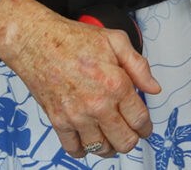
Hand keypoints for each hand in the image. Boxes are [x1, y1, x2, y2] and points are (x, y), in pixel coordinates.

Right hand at [0, 0, 158, 157]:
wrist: (36, 42)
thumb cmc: (73, 39)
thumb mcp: (116, 41)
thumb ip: (139, 66)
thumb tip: (153, 88)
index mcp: (116, 85)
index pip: (140, 119)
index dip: (147, 127)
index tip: (146, 128)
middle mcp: (97, 105)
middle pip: (124, 141)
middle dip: (132, 140)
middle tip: (132, 133)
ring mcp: (76, 116)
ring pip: (101, 149)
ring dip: (110, 147)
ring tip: (112, 137)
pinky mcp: (58, 121)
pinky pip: (73, 149)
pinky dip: (83, 150)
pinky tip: (89, 141)